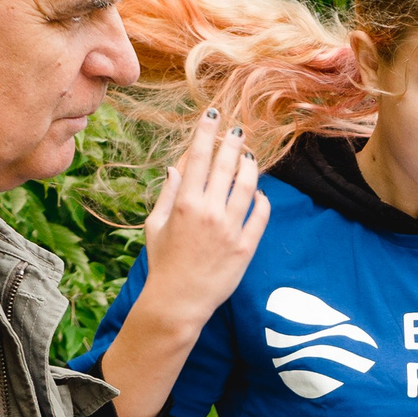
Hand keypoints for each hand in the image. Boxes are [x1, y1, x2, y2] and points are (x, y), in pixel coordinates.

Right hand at [103, 111, 270, 416]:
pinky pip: (260, 214)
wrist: (179, 301)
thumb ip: (168, 194)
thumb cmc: (164, 262)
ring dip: (249, 166)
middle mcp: (209, 212)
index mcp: (184, 204)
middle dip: (232, 142)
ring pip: (247, 186)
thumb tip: (177, 167)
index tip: (213, 115)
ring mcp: (230, 228)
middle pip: (225, 166)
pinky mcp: (246, 245)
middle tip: (237, 129)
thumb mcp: (156, 225)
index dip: (206, 133)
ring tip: (249, 155)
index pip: (198, 158)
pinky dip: (261, 198)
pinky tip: (257, 191)